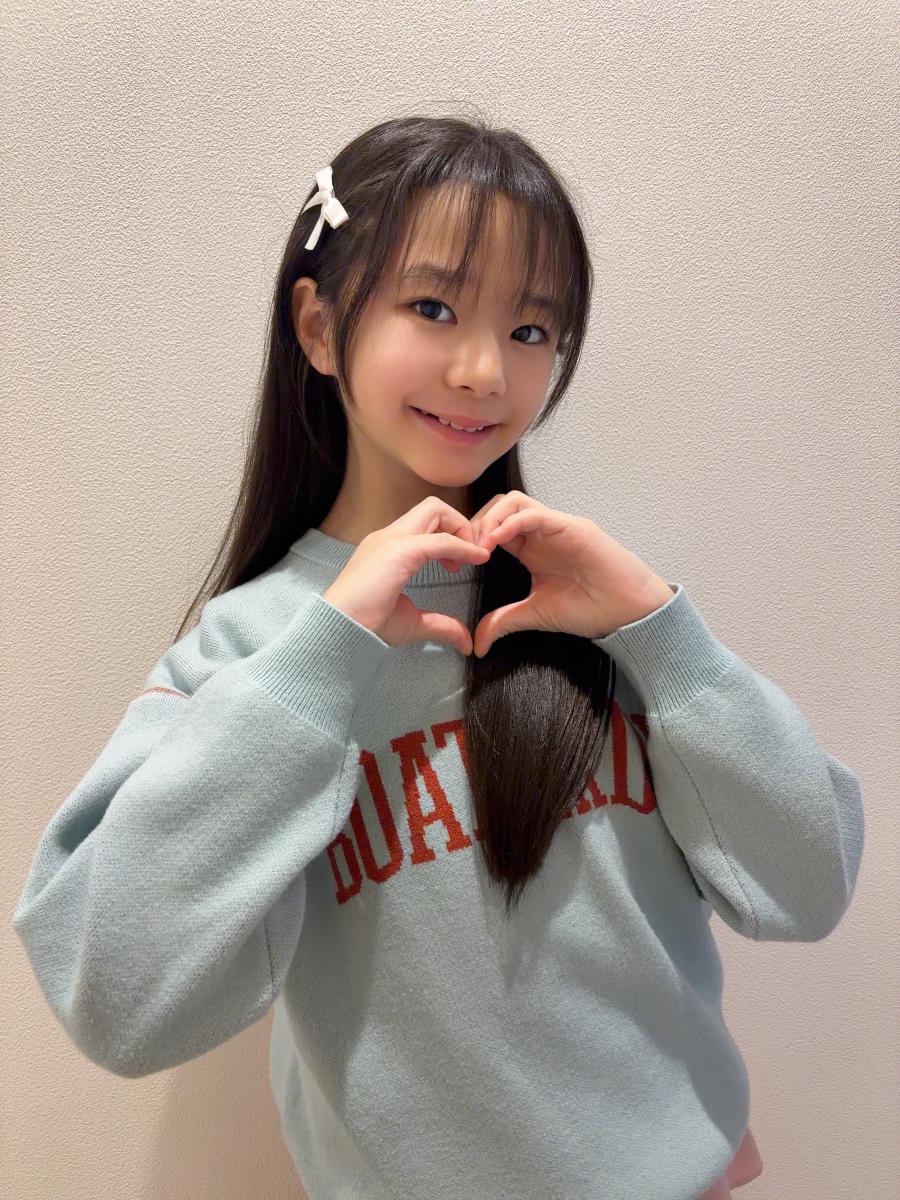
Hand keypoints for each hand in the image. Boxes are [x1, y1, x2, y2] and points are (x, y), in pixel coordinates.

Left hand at [469, 491, 674, 656]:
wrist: (627, 613)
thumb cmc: (590, 609)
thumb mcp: (535, 614)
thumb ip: (504, 621)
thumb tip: (478, 643)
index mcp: (531, 548)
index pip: (494, 527)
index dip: (473, 538)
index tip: (460, 561)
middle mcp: (542, 532)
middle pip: (499, 507)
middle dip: (477, 524)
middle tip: (466, 551)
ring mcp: (557, 527)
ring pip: (515, 502)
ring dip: (492, 519)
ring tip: (482, 546)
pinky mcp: (572, 528)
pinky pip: (537, 514)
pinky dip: (513, 522)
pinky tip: (499, 541)